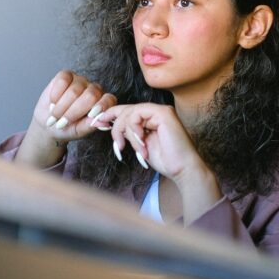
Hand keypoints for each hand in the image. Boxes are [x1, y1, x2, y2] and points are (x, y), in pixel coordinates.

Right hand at [16, 70, 116, 168]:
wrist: (48, 122)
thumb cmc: (67, 128)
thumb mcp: (79, 131)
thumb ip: (91, 125)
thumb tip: (104, 123)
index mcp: (102, 103)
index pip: (109, 99)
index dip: (101, 106)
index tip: (90, 116)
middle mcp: (93, 90)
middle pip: (91, 95)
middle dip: (74, 112)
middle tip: (62, 123)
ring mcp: (80, 81)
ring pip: (74, 90)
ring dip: (61, 107)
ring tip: (55, 116)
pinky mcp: (66, 75)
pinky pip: (62, 80)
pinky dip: (55, 94)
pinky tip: (53, 102)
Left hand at [96, 103, 222, 222]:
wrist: (182, 169)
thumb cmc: (165, 160)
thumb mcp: (139, 145)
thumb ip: (127, 133)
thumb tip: (107, 124)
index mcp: (150, 118)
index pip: (126, 111)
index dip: (109, 115)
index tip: (96, 123)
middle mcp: (155, 111)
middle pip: (125, 109)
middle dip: (112, 124)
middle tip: (112, 140)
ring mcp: (160, 110)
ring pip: (129, 113)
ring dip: (124, 132)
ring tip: (127, 148)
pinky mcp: (163, 113)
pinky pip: (138, 115)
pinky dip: (133, 130)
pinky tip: (140, 143)